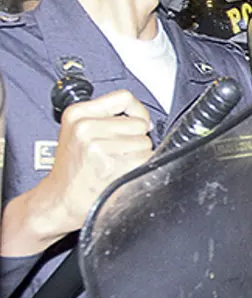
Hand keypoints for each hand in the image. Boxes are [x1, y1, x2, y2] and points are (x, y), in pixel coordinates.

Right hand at [39, 90, 152, 234]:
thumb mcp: (77, 131)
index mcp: (77, 114)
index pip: (124, 97)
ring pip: (145, 143)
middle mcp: (86, 127)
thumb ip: (105, 118)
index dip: (138, 111)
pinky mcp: (110, 165)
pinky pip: (145, 160)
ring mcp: (98, 146)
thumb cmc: (72, 169)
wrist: (59, 200)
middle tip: (117, 152)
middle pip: (139, 123)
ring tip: (116, 163)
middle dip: (136, 138)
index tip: (138, 122)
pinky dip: (140, 167)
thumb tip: (145, 120)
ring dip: (138, 155)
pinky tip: (121, 173)